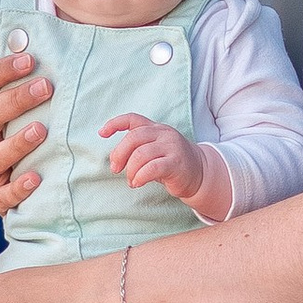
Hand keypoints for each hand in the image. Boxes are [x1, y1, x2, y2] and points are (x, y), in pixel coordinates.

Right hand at [0, 45, 50, 216]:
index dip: (3, 70)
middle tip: (46, 87)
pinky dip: (18, 188)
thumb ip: (34, 80)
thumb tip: (47, 37)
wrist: (15, 184)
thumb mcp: (25, 108)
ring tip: (41, 130)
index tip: (31, 60)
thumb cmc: (26, 132)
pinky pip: (1, 196)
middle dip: (16, 100)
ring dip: (16, 143)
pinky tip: (37, 178)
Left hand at [101, 113, 223, 215]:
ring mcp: (171, 147)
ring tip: (131, 180)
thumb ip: (138, 149)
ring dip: (130, 170)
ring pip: (141, 154)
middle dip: (119, 154)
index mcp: (156, 128)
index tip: (102, 133)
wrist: (200, 173)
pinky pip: (152, 168)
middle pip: (133, 138)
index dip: (115, 123)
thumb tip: (115, 158)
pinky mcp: (176, 163)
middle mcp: (164, 134)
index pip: (133, 119)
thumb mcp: (154, 150)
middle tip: (116, 168)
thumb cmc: (171, 163)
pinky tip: (137, 183)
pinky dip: (140, 176)